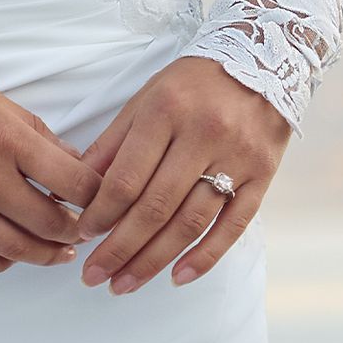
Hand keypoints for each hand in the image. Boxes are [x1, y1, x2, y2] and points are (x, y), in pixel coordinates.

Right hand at [0, 77, 102, 273]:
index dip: (97, 195)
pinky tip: (13, 256)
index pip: (73, 181)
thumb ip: (36, 134)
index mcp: (5, 139)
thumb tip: (74, 164)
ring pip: (16, 249)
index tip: (102, 198)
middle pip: (50, 222)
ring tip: (60, 252)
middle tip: (85, 229)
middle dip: (76, 229)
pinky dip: (1, 263)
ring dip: (46, 254)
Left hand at [76, 55, 287, 293]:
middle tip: (94, 277)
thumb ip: (113, 143)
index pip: (126, 178)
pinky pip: (233, 226)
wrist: (265, 58)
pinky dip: (205, 256)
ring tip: (125, 284)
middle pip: (156, 207)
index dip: (101, 214)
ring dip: (154, 260)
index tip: (83, 236)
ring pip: (191, 222)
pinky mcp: (262, 176)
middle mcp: (204, 135)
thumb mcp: (147, 99)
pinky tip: (178, 277)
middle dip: (120, 248)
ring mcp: (237, 158)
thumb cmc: (194, 83)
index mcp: (167, 112)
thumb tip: (77, 186)